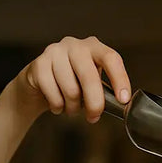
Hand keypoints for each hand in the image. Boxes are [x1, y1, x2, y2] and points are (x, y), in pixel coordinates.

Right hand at [4, 35, 131, 124]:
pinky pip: (53, 95)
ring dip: (72, 107)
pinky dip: (57, 106)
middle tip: (94, 117)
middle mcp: (74, 45)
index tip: (123, 99)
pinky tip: (57, 104)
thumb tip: (119, 104)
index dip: (119, 79)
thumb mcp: (90, 83)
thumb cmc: (70, 83)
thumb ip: (104, 89)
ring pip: (71, 90)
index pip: (111, 58)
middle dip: (94, 103)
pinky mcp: (39, 64)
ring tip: (71, 107)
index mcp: (93, 47)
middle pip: (90, 77)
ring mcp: (54, 52)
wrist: (38, 83)